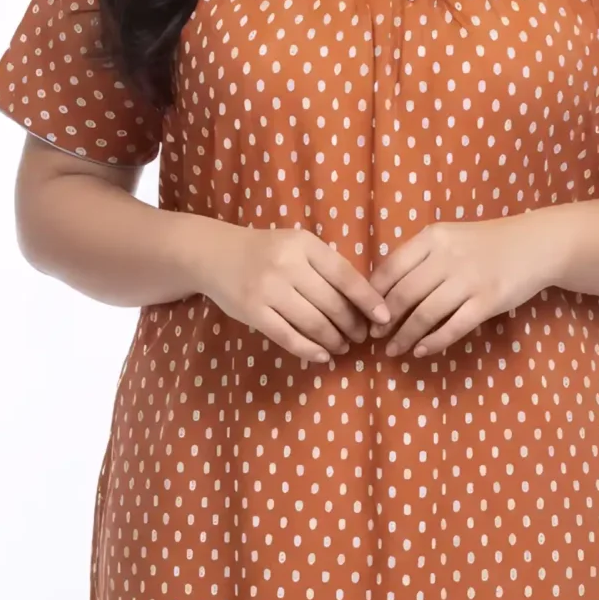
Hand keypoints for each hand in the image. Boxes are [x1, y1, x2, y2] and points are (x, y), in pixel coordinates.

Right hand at [195, 220, 390, 364]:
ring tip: (343, 346)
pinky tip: (322, 355)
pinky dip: (309, 350)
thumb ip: (326, 267)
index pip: (346, 276)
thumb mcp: (297, 246)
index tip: (384, 318)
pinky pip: (288, 337)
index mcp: (305, 245)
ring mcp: (268, 290)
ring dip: (334, 340)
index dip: (368, 300)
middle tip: (360, 337)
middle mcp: (287, 265)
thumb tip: (364, 302)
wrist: (214, 254)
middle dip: (352, 326)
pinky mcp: (252, 311)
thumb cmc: (266, 251)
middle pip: (332, 304)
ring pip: (313, 323)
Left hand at [371, 212, 566, 358]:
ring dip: (405, 336)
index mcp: (433, 237)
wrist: (537, 244)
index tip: (363, 313)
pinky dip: (434, 342)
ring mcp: (469, 279)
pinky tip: (422, 351)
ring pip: (425, 314)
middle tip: (374, 336)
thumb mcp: (450, 238)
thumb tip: (383, 290)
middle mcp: (448, 256)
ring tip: (394, 349)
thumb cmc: (487, 244)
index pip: (391, 268)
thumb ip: (420, 258)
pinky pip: (453, 327)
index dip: (372, 295)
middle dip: (384, 320)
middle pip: (404, 294)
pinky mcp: (488, 301)